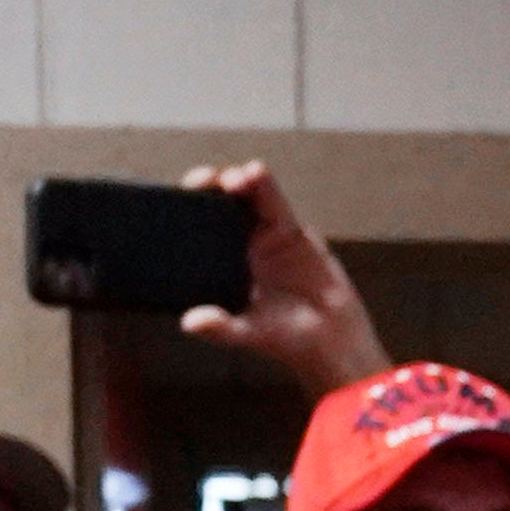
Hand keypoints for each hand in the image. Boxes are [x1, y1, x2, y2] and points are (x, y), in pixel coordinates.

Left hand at [177, 162, 391, 393]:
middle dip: (211, 185)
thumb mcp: (249, 333)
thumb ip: (221, 328)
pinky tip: (256, 172)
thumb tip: (189, 323)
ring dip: (239, 181)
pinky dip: (265, 187)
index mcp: (222, 264)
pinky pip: (274, 204)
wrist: (331, 338)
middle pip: (220, 204)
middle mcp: (241, 244)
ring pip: (247, 197)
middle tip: (206, 180)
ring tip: (236, 178)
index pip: (199, 226)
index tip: (178, 197)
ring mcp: (266, 234)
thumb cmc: (284, 338)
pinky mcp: (291, 231)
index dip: (189, 207)